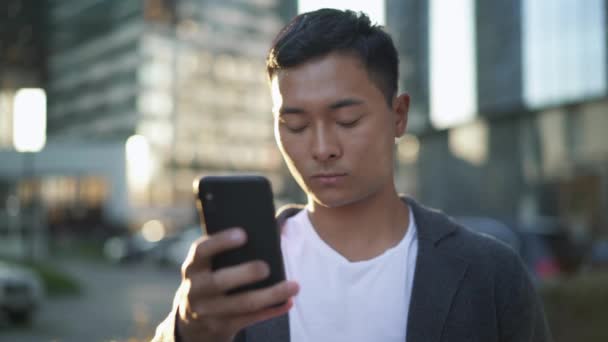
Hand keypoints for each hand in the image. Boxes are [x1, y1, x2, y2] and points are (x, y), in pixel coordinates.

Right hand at [175, 228, 298, 341]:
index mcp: (193, 267)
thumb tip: (272, 233)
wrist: (192, 323)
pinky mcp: (221, 328)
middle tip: (266, 267)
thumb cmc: (211, 281)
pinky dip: (272, 310)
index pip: (201, 250)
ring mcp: (206, 312)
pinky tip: (288, 302)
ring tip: (294, 286)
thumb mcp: (208, 267)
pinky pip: (250, 319)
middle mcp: (195, 289)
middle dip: (245, 274)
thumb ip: (226, 253)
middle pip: (219, 281)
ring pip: (242, 304)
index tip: (243, 234)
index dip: (221, 241)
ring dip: (270, 295)